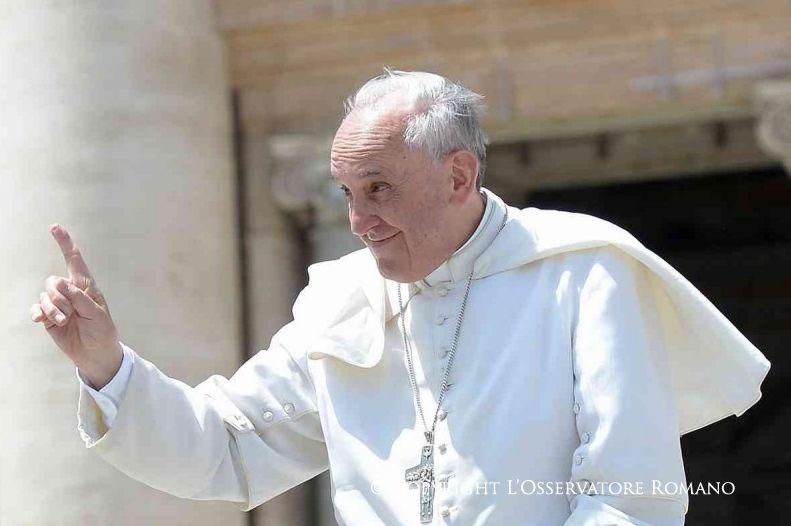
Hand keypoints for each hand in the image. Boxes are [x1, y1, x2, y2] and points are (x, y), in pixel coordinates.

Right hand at [30, 224, 121, 388]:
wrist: (95, 353)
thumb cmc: (102, 331)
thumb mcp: (97, 314)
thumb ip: (79, 298)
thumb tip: (59, 282)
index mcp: (86, 286)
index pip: (74, 260)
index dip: (65, 243)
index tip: (55, 227)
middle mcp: (70, 292)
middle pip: (53, 282)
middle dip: (60, 299)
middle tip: (72, 314)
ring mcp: (58, 304)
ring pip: (44, 296)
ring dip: (54, 310)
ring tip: (66, 322)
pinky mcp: (48, 317)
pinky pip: (36, 309)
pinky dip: (39, 314)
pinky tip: (42, 321)